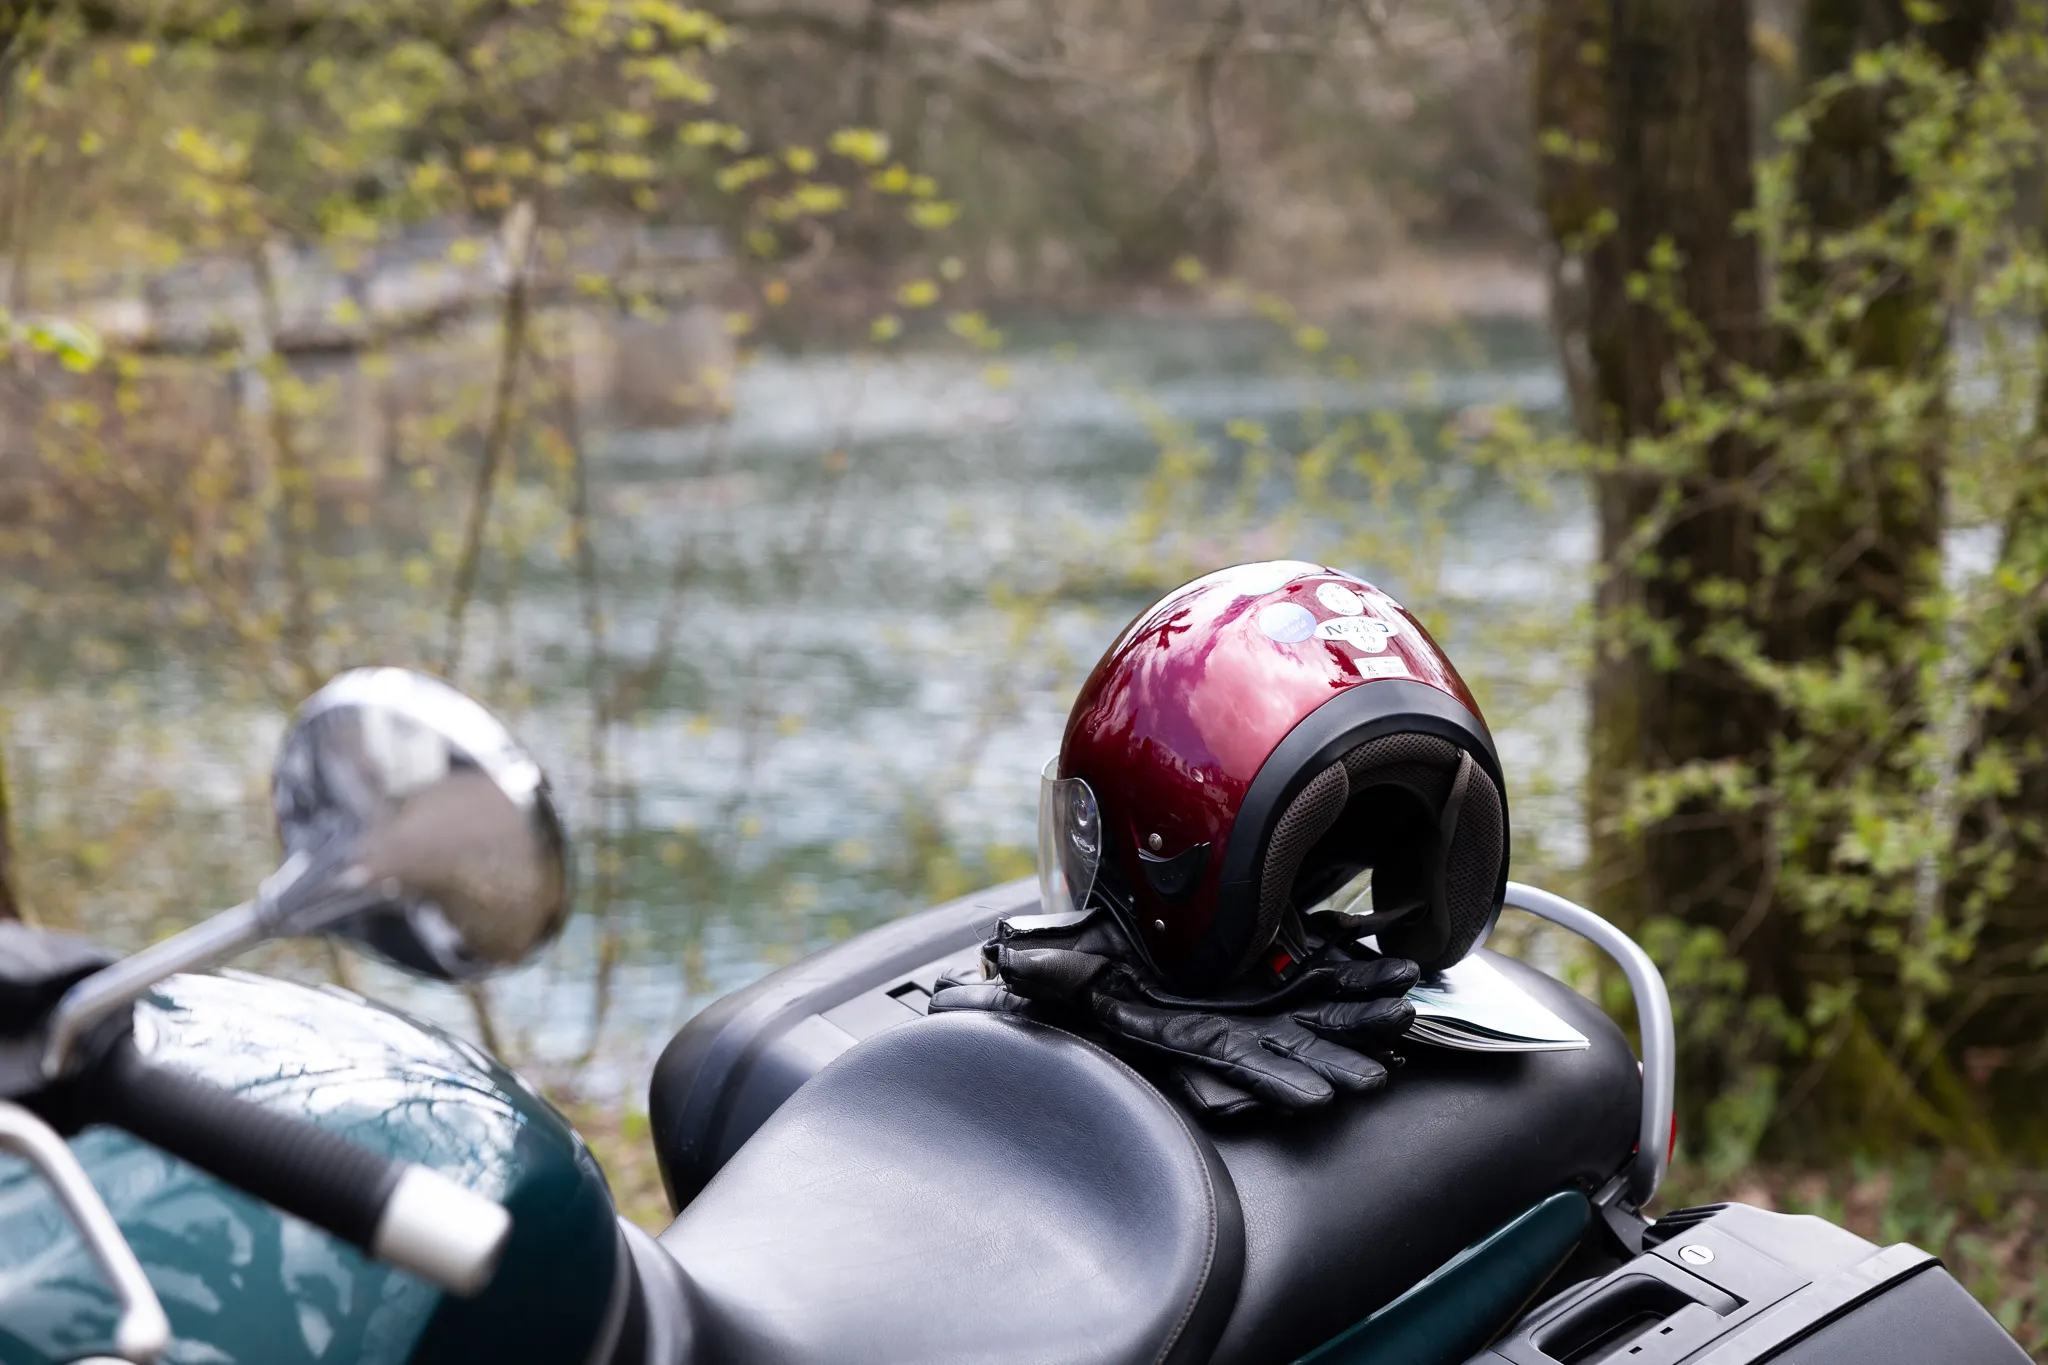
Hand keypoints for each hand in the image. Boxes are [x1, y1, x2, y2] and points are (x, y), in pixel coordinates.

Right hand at [930, 908, 1417, 1116]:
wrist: (1095, 944)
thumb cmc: (1071, 965)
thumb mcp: (1053, 966)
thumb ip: (1047, 970)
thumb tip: (1014, 963)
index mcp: (1177, 1029)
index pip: (1230, 1061)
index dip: (1274, 1079)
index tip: (1319, 1100)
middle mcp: (1220, 1021)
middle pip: (1287, 1044)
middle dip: (1336, 1055)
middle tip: (1384, 1073)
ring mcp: (1246, 999)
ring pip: (1313, 1009)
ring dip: (1360, 1013)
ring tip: (1408, 1013)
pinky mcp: (1263, 968)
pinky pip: (1317, 969)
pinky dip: (1355, 970)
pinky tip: (1398, 969)